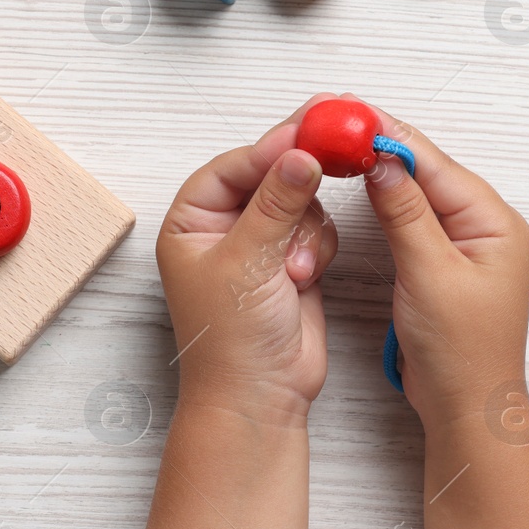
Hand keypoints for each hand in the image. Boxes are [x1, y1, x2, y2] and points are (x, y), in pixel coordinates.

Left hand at [156, 96, 340, 425]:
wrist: (260, 398)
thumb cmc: (231, 342)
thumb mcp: (248, 262)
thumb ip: (276, 203)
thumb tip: (299, 153)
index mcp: (191, 223)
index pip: (232, 167)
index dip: (270, 148)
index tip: (309, 130)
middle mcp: (223, 229)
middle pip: (270, 176)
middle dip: (297, 180)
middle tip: (337, 144)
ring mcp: (260, 245)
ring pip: (300, 201)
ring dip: (306, 229)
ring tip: (295, 269)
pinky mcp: (292, 262)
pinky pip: (316, 228)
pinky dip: (318, 246)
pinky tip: (306, 277)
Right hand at [364, 109, 528, 430]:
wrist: (468, 407)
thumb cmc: (461, 351)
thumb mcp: (428, 273)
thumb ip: (405, 213)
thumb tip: (380, 159)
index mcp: (493, 221)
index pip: (434, 164)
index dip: (390, 135)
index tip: (350, 112)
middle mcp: (484, 224)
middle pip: (427, 170)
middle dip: (384, 146)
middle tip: (337, 121)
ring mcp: (465, 243)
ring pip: (419, 191)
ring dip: (384, 169)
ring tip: (344, 143)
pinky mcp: (445, 261)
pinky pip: (415, 217)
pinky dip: (389, 199)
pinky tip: (366, 186)